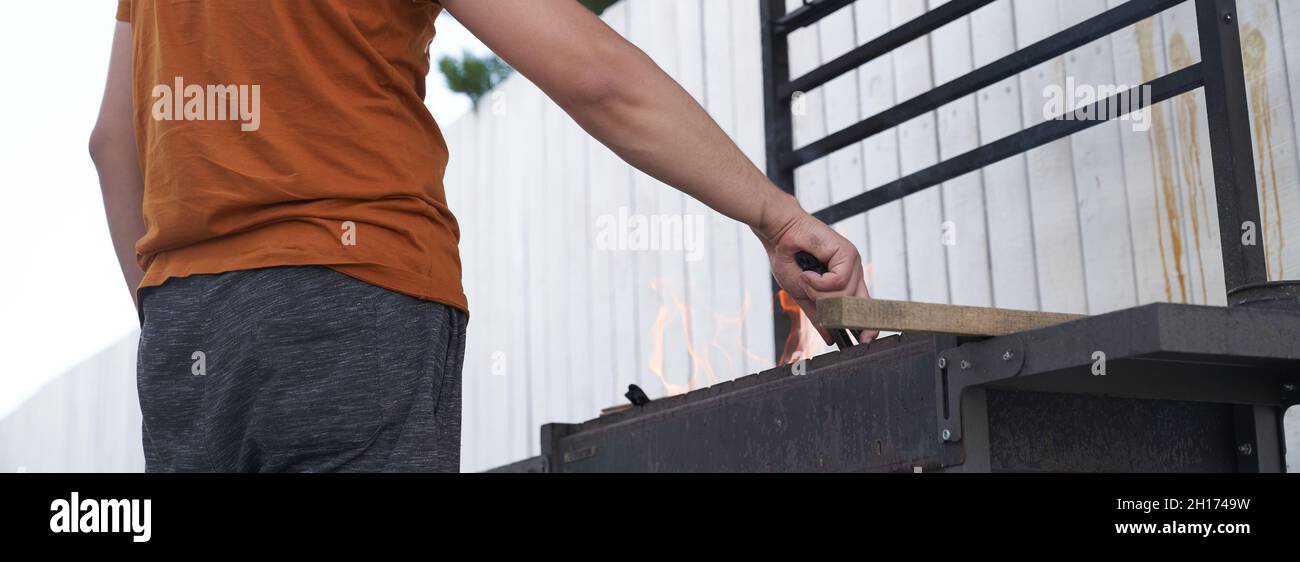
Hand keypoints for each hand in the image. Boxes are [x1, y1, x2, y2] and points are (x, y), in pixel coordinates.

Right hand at [754, 196, 877, 344]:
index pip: (861, 307)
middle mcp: (852, 272)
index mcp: (844, 281)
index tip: (864, 340)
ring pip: (845, 296)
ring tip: (805, 278)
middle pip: (853, 306)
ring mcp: (852, 262)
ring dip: (819, 292)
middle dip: (829, 307)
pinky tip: (809, 273)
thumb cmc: (788, 259)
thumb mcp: (803, 295)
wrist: (778, 235)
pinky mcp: (848, 253)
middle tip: (809, 292)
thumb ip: (818, 314)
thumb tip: (830, 338)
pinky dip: (820, 282)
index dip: (865, 325)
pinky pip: (840, 281)